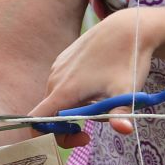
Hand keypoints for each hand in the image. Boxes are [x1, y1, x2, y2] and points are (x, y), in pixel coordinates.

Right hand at [31, 10, 154, 145]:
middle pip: (49, 114)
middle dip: (68, 127)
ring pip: (58, 99)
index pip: (36, 120)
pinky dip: (75, 95)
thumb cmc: (127, 60)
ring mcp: (58, 67)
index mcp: (65, 90)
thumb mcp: (126, 91)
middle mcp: (55, 78)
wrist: (127, 28)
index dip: (48, 136)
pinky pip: (62, 85)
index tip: (75, 136)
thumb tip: (124, 130)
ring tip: (100, 103)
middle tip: (92, 131)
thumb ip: (120, 114)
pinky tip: (97, 87)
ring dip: (75, 109)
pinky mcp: (63, 60)